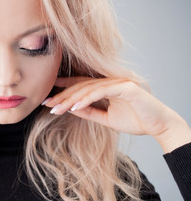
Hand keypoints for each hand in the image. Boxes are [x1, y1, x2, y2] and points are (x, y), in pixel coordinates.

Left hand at [43, 77, 190, 152]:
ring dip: (70, 99)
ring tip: (56, 109)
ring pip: (88, 88)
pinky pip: (101, 92)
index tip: (48, 98)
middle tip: (46, 104)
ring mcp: (117, 82)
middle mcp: (109, 81)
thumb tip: (70, 109)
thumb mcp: (106, 118)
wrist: (159, 125)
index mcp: (105, 87)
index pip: (80, 86)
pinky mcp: (125, 87)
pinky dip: (86, 99)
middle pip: (80, 86)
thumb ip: (89, 112)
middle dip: (62, 96)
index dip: (63, 90)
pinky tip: (74, 107)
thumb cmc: (136, 120)